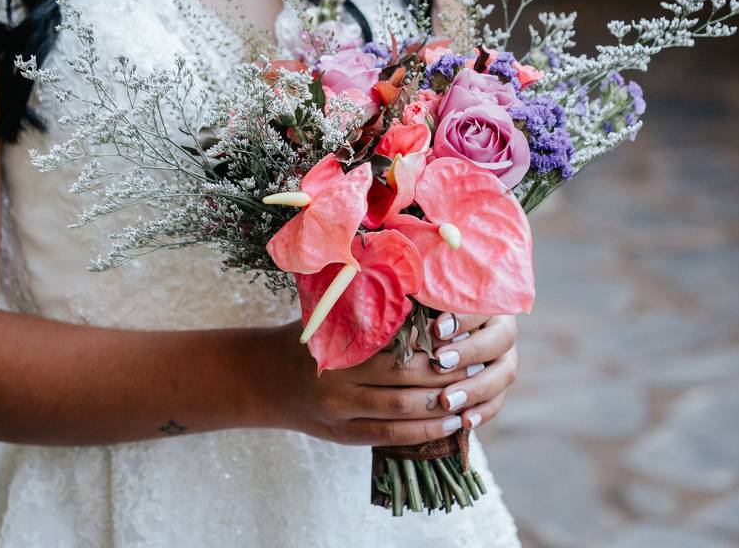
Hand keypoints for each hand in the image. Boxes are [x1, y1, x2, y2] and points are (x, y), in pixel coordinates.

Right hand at [263, 321, 470, 445]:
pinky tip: (450, 425)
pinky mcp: (343, 436)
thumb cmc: (304, 340)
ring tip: (471, 398)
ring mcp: (340, 413)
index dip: (432, 345)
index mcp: (337, 346)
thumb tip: (424, 300)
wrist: (262, 380)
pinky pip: (390, 439)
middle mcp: (338, 382)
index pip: (395, 346)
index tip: (463, 337)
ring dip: (441, 407)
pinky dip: (424, 433)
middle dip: (444, 375)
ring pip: (401, 413)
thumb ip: (366, 313)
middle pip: (403, 381)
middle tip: (477, 365)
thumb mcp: (328, 319)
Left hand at [426, 313, 518, 430]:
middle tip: (440, 363)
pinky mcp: (499, 388)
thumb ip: (420, 310)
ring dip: (476, 387)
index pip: (483, 307)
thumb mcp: (421, 311)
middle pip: (500, 339)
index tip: (437, 329)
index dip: (462, 319)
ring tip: (448, 400)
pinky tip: (464, 422)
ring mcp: (504, 360)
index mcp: (486, 304)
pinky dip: (482, 412)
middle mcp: (500, 330)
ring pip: (504, 373)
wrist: (425, 347)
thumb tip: (404, 315)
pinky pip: (497, 401)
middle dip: (469, 352)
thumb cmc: (421, 318)